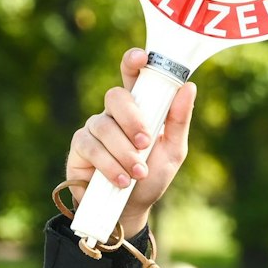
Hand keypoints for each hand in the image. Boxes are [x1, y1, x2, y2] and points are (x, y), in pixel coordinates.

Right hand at [64, 48, 197, 237]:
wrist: (129, 211)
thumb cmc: (151, 176)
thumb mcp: (173, 151)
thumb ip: (179, 120)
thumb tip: (189, 86)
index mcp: (138, 107)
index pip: (132, 75)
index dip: (133, 61)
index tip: (141, 57)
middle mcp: (113, 114)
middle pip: (115, 96)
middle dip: (132, 118)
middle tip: (145, 142)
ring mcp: (94, 129)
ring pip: (103, 125)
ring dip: (123, 151)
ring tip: (137, 173)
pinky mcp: (79, 148)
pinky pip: (90, 147)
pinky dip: (108, 164)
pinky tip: (121, 180)